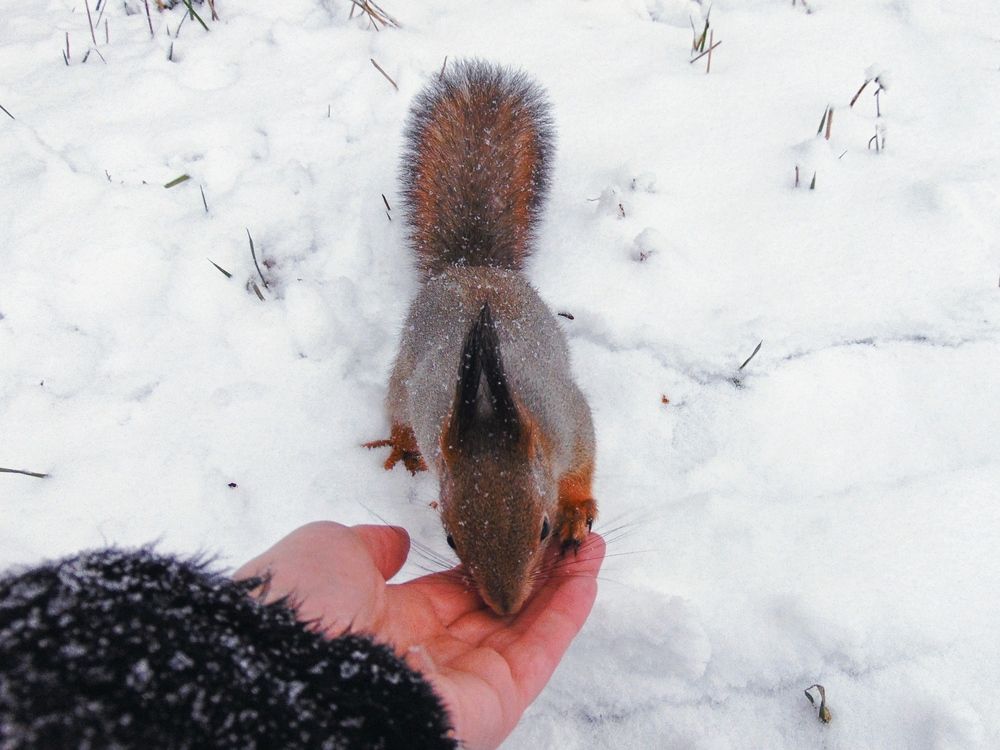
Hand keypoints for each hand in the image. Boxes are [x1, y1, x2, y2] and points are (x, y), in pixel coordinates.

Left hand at [234, 522, 603, 749]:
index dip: (491, 558)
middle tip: (569, 533)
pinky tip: (586, 576)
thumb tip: (398, 542)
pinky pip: (537, 657)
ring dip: (562, 586)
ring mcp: (461, 684)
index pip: (452, 591)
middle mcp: (426, 655)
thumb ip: (369, 546)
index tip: (520, 530)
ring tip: (590, 544)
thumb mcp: (327, 553)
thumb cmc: (299, 609)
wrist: (291, 674)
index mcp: (387, 622)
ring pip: (525, 630)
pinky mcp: (490, 707)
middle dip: (535, 570)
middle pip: (496, 609)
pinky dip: (566, 616)